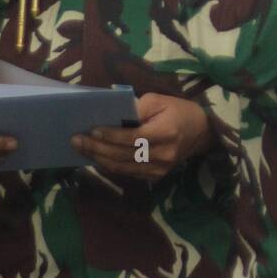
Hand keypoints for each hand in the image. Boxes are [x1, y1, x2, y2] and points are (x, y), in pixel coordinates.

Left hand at [72, 93, 211, 181]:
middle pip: (123, 155)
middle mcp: (163, 155)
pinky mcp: (156, 176)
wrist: (200, 133)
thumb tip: (113, 115)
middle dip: (97, 148)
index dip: (111, 135)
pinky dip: (110, 165)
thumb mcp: (160, 100)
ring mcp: (159, 169)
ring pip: (122, 167)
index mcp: (166, 133)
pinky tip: (97, 157)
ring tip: (81, 150)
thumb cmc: (177, 111)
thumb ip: (137, 107)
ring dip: (99, 159)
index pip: (133, 137)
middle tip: (76, 140)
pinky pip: (128, 173)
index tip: (91, 130)